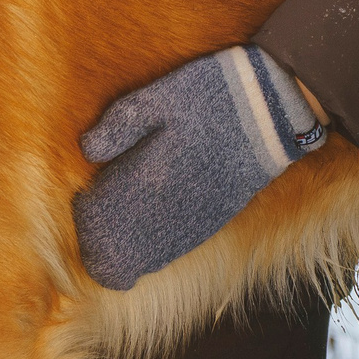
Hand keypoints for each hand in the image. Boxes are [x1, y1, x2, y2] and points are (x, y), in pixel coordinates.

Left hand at [73, 46, 327, 290]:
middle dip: (103, 240)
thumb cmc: (210, 96)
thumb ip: (118, 125)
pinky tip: (158, 209)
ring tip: (131, 203)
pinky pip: (173, 250)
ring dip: (130, 242)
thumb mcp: (157, 97)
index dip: (86, 221)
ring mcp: (192, 227)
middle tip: (106, 203)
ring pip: (146, 262)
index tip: (89, 193)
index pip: (98, 238)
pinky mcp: (213, 224)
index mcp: (145, 187)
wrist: (271, 111)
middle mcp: (167, 219)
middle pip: (119, 262)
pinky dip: (156, 239)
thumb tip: (88, 149)